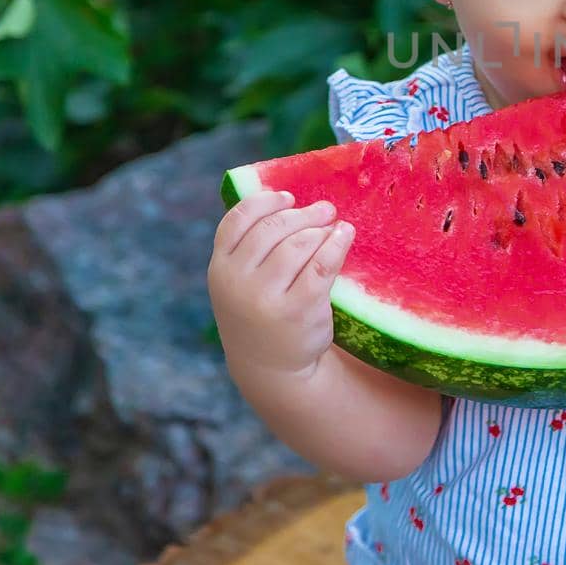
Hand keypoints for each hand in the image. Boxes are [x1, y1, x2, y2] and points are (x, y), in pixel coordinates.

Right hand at [207, 190, 354, 378]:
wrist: (270, 367)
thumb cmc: (260, 310)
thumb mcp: (240, 281)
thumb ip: (251, 247)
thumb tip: (290, 200)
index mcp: (220, 267)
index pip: (238, 219)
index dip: (266, 202)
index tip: (288, 198)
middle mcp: (237, 282)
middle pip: (273, 228)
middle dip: (303, 214)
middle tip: (325, 210)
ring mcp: (266, 298)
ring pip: (299, 244)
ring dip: (321, 230)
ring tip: (334, 227)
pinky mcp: (298, 310)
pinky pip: (322, 265)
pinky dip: (336, 244)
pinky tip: (345, 236)